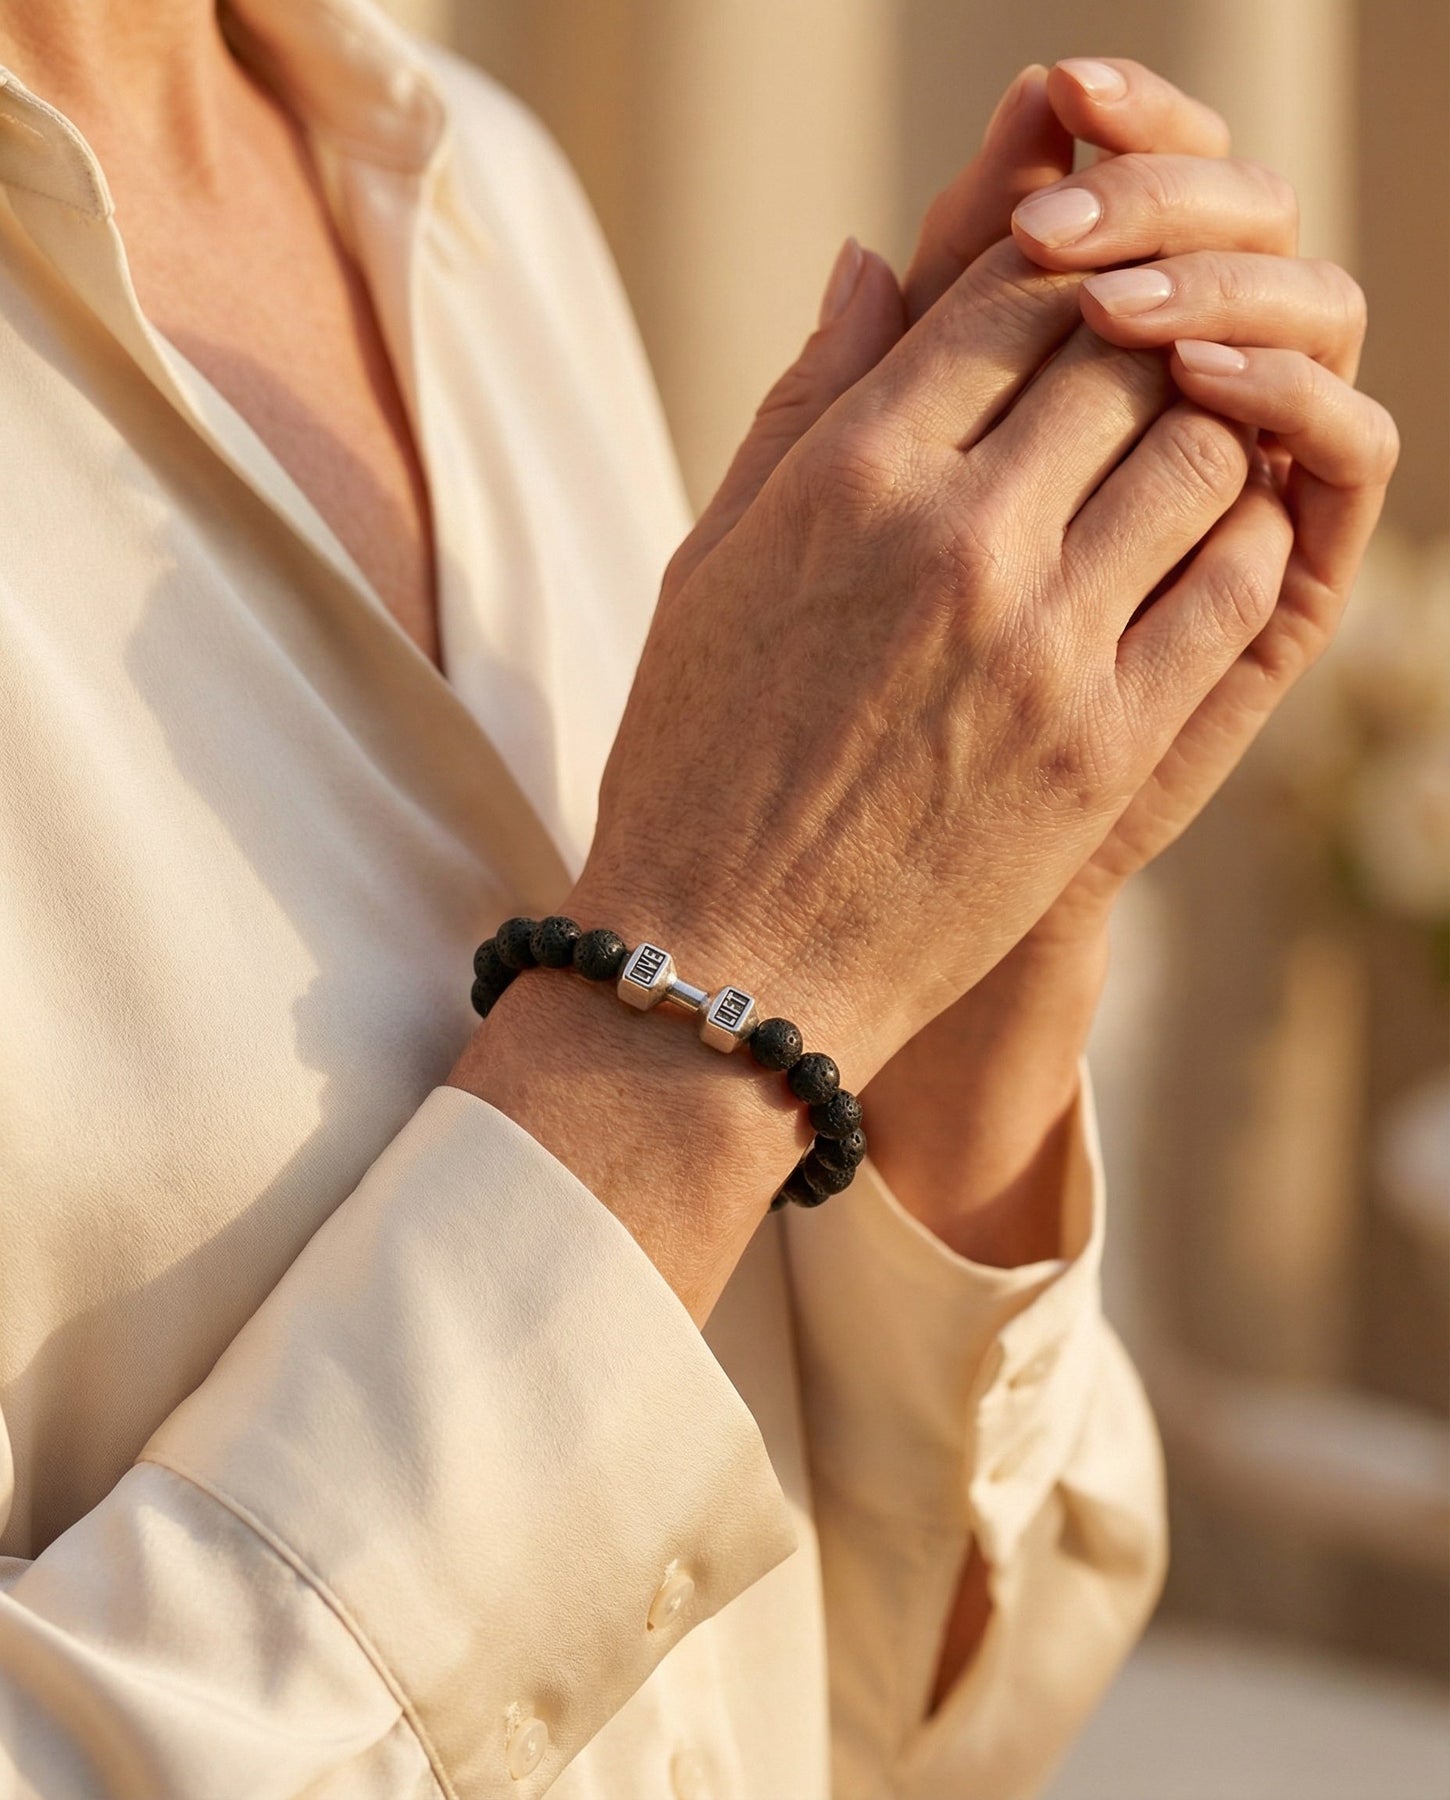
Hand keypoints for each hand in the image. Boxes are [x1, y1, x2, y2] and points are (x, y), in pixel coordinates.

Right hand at [572, 119, 1303, 1090]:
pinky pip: (1230, 584)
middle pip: (1120, 358)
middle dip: (1137, 342)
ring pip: (1197, 452)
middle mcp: (957, 540)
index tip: (1062, 316)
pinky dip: (1238, 536)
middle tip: (1132, 374)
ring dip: (1199, 430)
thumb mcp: (711, 565)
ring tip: (1170, 455)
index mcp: (849, 480)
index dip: (1054, 283)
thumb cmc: (696, 764)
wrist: (726, 964)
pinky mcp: (1107, 743)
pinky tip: (1201, 547)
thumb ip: (800, 405)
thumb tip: (870, 261)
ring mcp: (1044, 644)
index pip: (1007, 302)